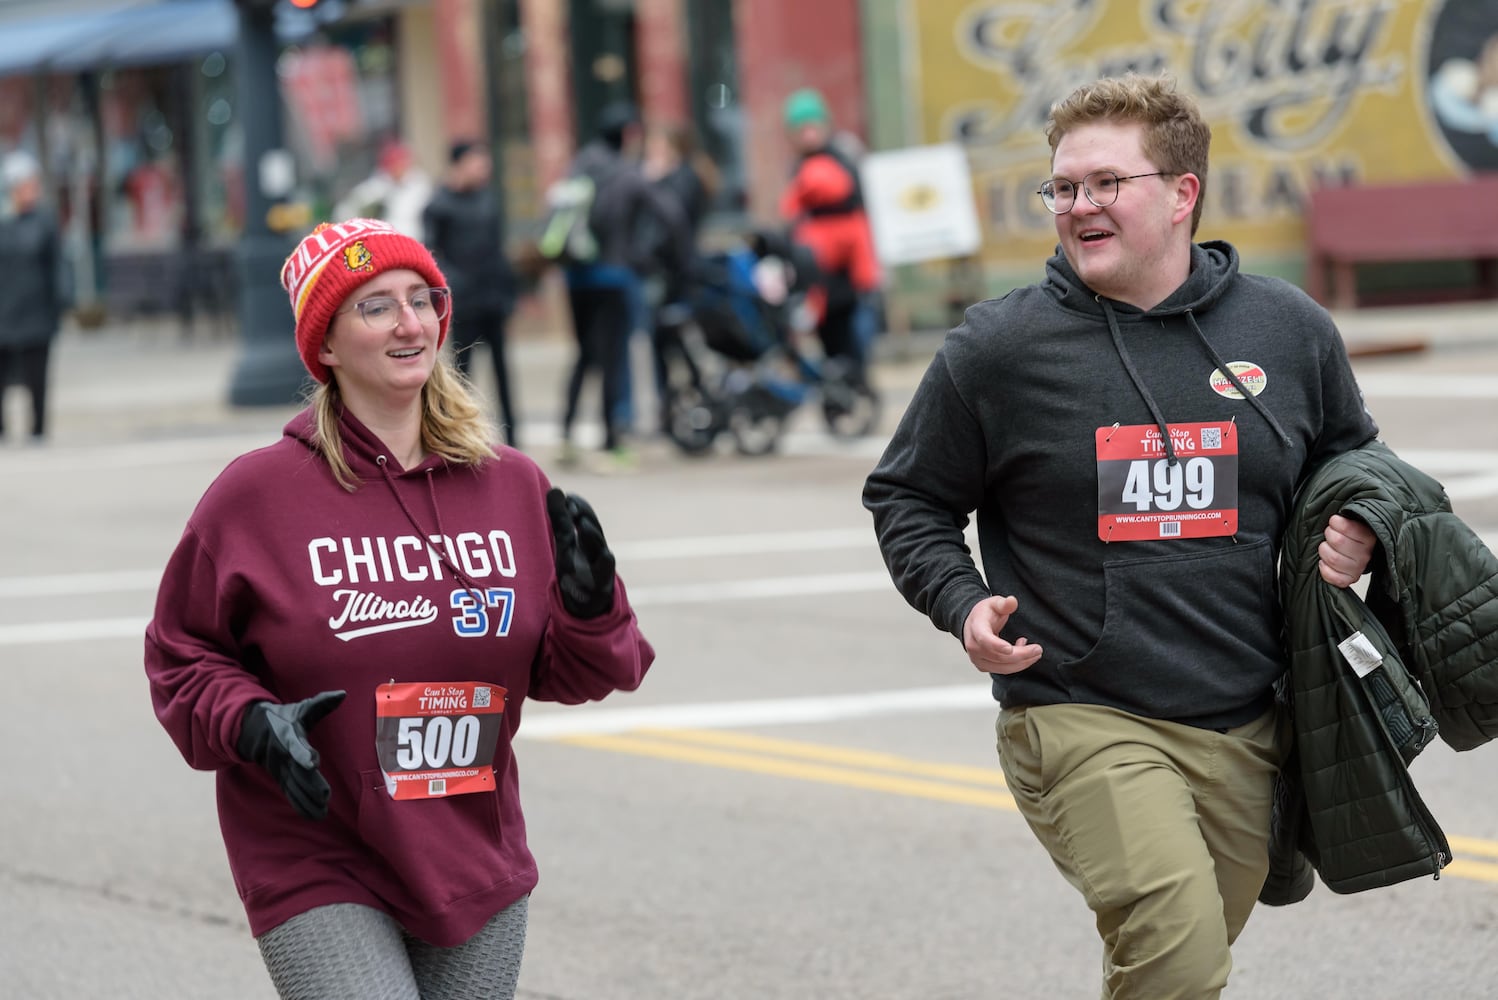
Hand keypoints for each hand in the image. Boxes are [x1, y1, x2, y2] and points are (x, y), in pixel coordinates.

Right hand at [236, 690, 345, 820]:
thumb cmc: (283, 718)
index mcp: (288, 736)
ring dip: (306, 800)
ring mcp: (279, 769)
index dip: (303, 754)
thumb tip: (342, 694)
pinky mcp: (280, 778)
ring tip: (323, 812)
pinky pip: (290, 794)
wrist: (252, 731)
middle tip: (325, 796)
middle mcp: (282, 756)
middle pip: (296, 772)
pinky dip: (300, 805)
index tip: (312, 762)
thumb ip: (322, 703)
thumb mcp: (301, 708)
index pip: (295, 746)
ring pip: (293, 787)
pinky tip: (314, 816)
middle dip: (310, 785)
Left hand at [546, 487, 616, 618]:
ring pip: (603, 552)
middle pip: (596, 532)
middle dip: (586, 518)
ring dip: (593, 537)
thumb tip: (555, 489)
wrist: (588, 602)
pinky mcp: (601, 589)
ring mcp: (602, 570)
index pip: (587, 517)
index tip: (568, 497)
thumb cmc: (577, 566)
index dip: (579, 507)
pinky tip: (602, 558)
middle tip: (573, 507)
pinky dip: (601, 569)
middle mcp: (598, 552)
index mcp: (589, 539)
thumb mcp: (566, 542)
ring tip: (583, 524)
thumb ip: (561, 518)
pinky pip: (603, 579)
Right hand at [962, 595, 1042, 674]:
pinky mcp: (984, 666)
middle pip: (998, 656)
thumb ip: (1003, 604)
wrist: (973, 624)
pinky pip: (1003, 670)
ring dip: (1022, 662)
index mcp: (976, 628)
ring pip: (1002, 667)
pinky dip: (1016, 664)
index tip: (1010, 648)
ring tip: (1035, 653)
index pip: (984, 639)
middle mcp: (973, 646)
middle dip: (1021, 655)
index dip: (997, 645)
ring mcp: (977, 659)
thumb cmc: (984, 614)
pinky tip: (1023, 652)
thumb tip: (1012, 601)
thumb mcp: (994, 603)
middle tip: (1038, 649)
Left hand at [1318, 513, 1375, 587]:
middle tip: (1330, 534)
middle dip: (1329, 534)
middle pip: (1338, 541)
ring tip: (1326, 547)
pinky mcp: (1349, 579)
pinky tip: (1324, 562)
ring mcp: (1358, 568)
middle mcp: (1366, 553)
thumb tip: (1336, 517)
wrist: (1354, 549)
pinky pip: (1334, 577)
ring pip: (1333, 558)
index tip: (1334, 521)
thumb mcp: (1351, 521)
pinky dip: (1324, 568)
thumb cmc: (1348, 534)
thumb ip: (1347, 516)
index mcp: (1369, 537)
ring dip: (1324, 550)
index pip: (1348, 528)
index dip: (1336, 523)